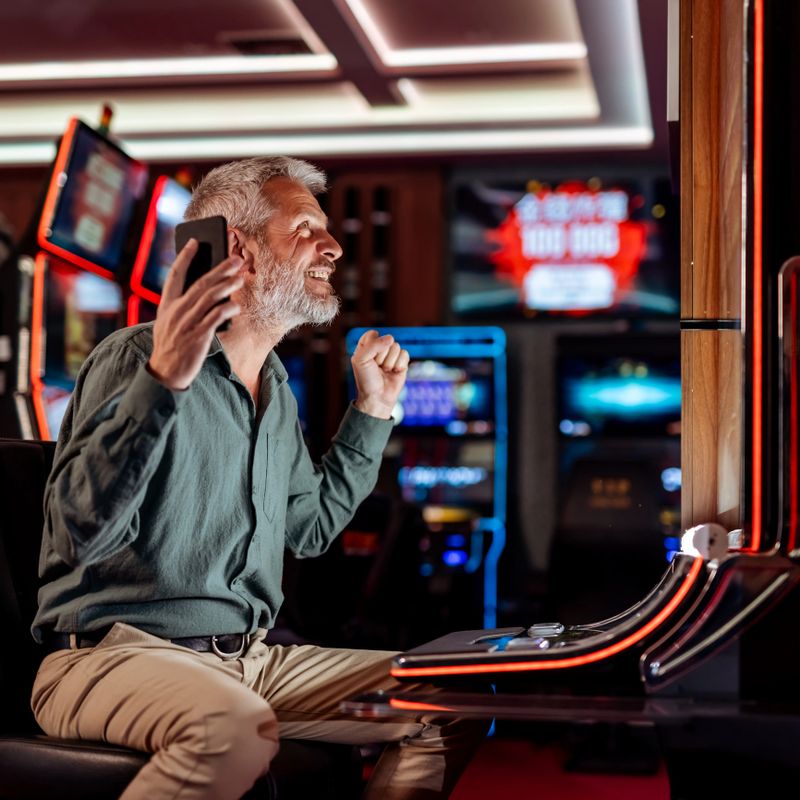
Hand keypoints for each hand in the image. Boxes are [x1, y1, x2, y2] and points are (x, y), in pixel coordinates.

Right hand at [147, 239, 242, 390]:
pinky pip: (215, 317)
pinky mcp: (198, 336)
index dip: (184, 257)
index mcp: (166, 305)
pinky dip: (227, 309)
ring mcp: (187, 323)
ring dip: (227, 285)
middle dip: (219, 268)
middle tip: (236, 258)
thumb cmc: (171, 347)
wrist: (165, 373)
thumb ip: (183, 307)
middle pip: (200, 283)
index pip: (175, 275)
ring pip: (210, 297)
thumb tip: (208, 292)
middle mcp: (176, 311)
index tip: (194, 241)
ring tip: (241, 277)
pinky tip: (236, 306)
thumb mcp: (168, 323)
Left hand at [351, 330, 409, 418]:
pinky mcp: (401, 362)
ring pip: (396, 347)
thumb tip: (391, 338)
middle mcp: (379, 350)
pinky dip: (399, 365)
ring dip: (390, 362)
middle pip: (386, 341)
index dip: (372, 345)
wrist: (378, 398)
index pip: (372, 334)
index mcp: (366, 347)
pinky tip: (394, 373)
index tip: (368, 358)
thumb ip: (373, 345)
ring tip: (384, 371)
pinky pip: (405, 354)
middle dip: (381, 356)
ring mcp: (391, 356)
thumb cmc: (366, 380)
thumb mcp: (361, 360)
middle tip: (376, 368)